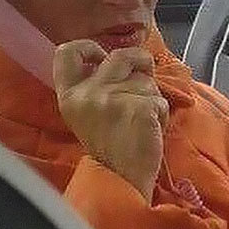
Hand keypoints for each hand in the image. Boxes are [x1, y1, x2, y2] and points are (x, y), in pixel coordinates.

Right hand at [53, 41, 168, 201]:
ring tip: (144, 121)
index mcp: (70, 95)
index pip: (67, 52)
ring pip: (145, 80)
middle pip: (120, 56)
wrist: (122, 180)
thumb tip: (123, 60)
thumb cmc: (111, 150)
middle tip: (146, 72)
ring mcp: (113, 99)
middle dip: (140, 60)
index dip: (88, 47)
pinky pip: (160, 100)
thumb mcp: (89, 116)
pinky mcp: (139, 108)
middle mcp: (88, 94)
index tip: (102, 56)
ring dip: (152, 97)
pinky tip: (152, 130)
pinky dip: (162, 114)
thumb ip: (96, 88)